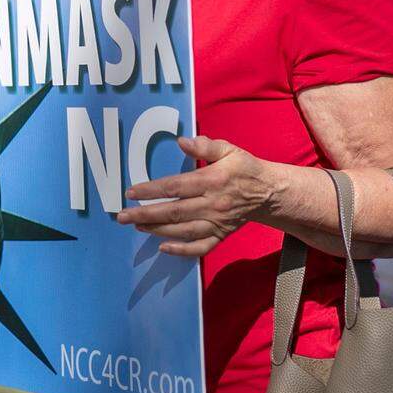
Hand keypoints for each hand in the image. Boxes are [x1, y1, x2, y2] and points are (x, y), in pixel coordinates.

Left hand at [116, 136, 274, 256]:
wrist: (269, 192)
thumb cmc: (244, 168)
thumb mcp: (229, 150)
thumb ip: (205, 146)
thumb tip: (181, 141)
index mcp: (211, 181)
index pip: (175, 187)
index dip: (151, 190)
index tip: (131, 192)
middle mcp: (213, 204)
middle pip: (174, 212)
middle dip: (145, 214)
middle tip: (122, 216)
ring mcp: (217, 223)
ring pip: (183, 230)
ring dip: (157, 230)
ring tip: (137, 226)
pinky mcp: (222, 235)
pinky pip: (201, 247)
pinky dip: (182, 250)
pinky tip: (163, 248)